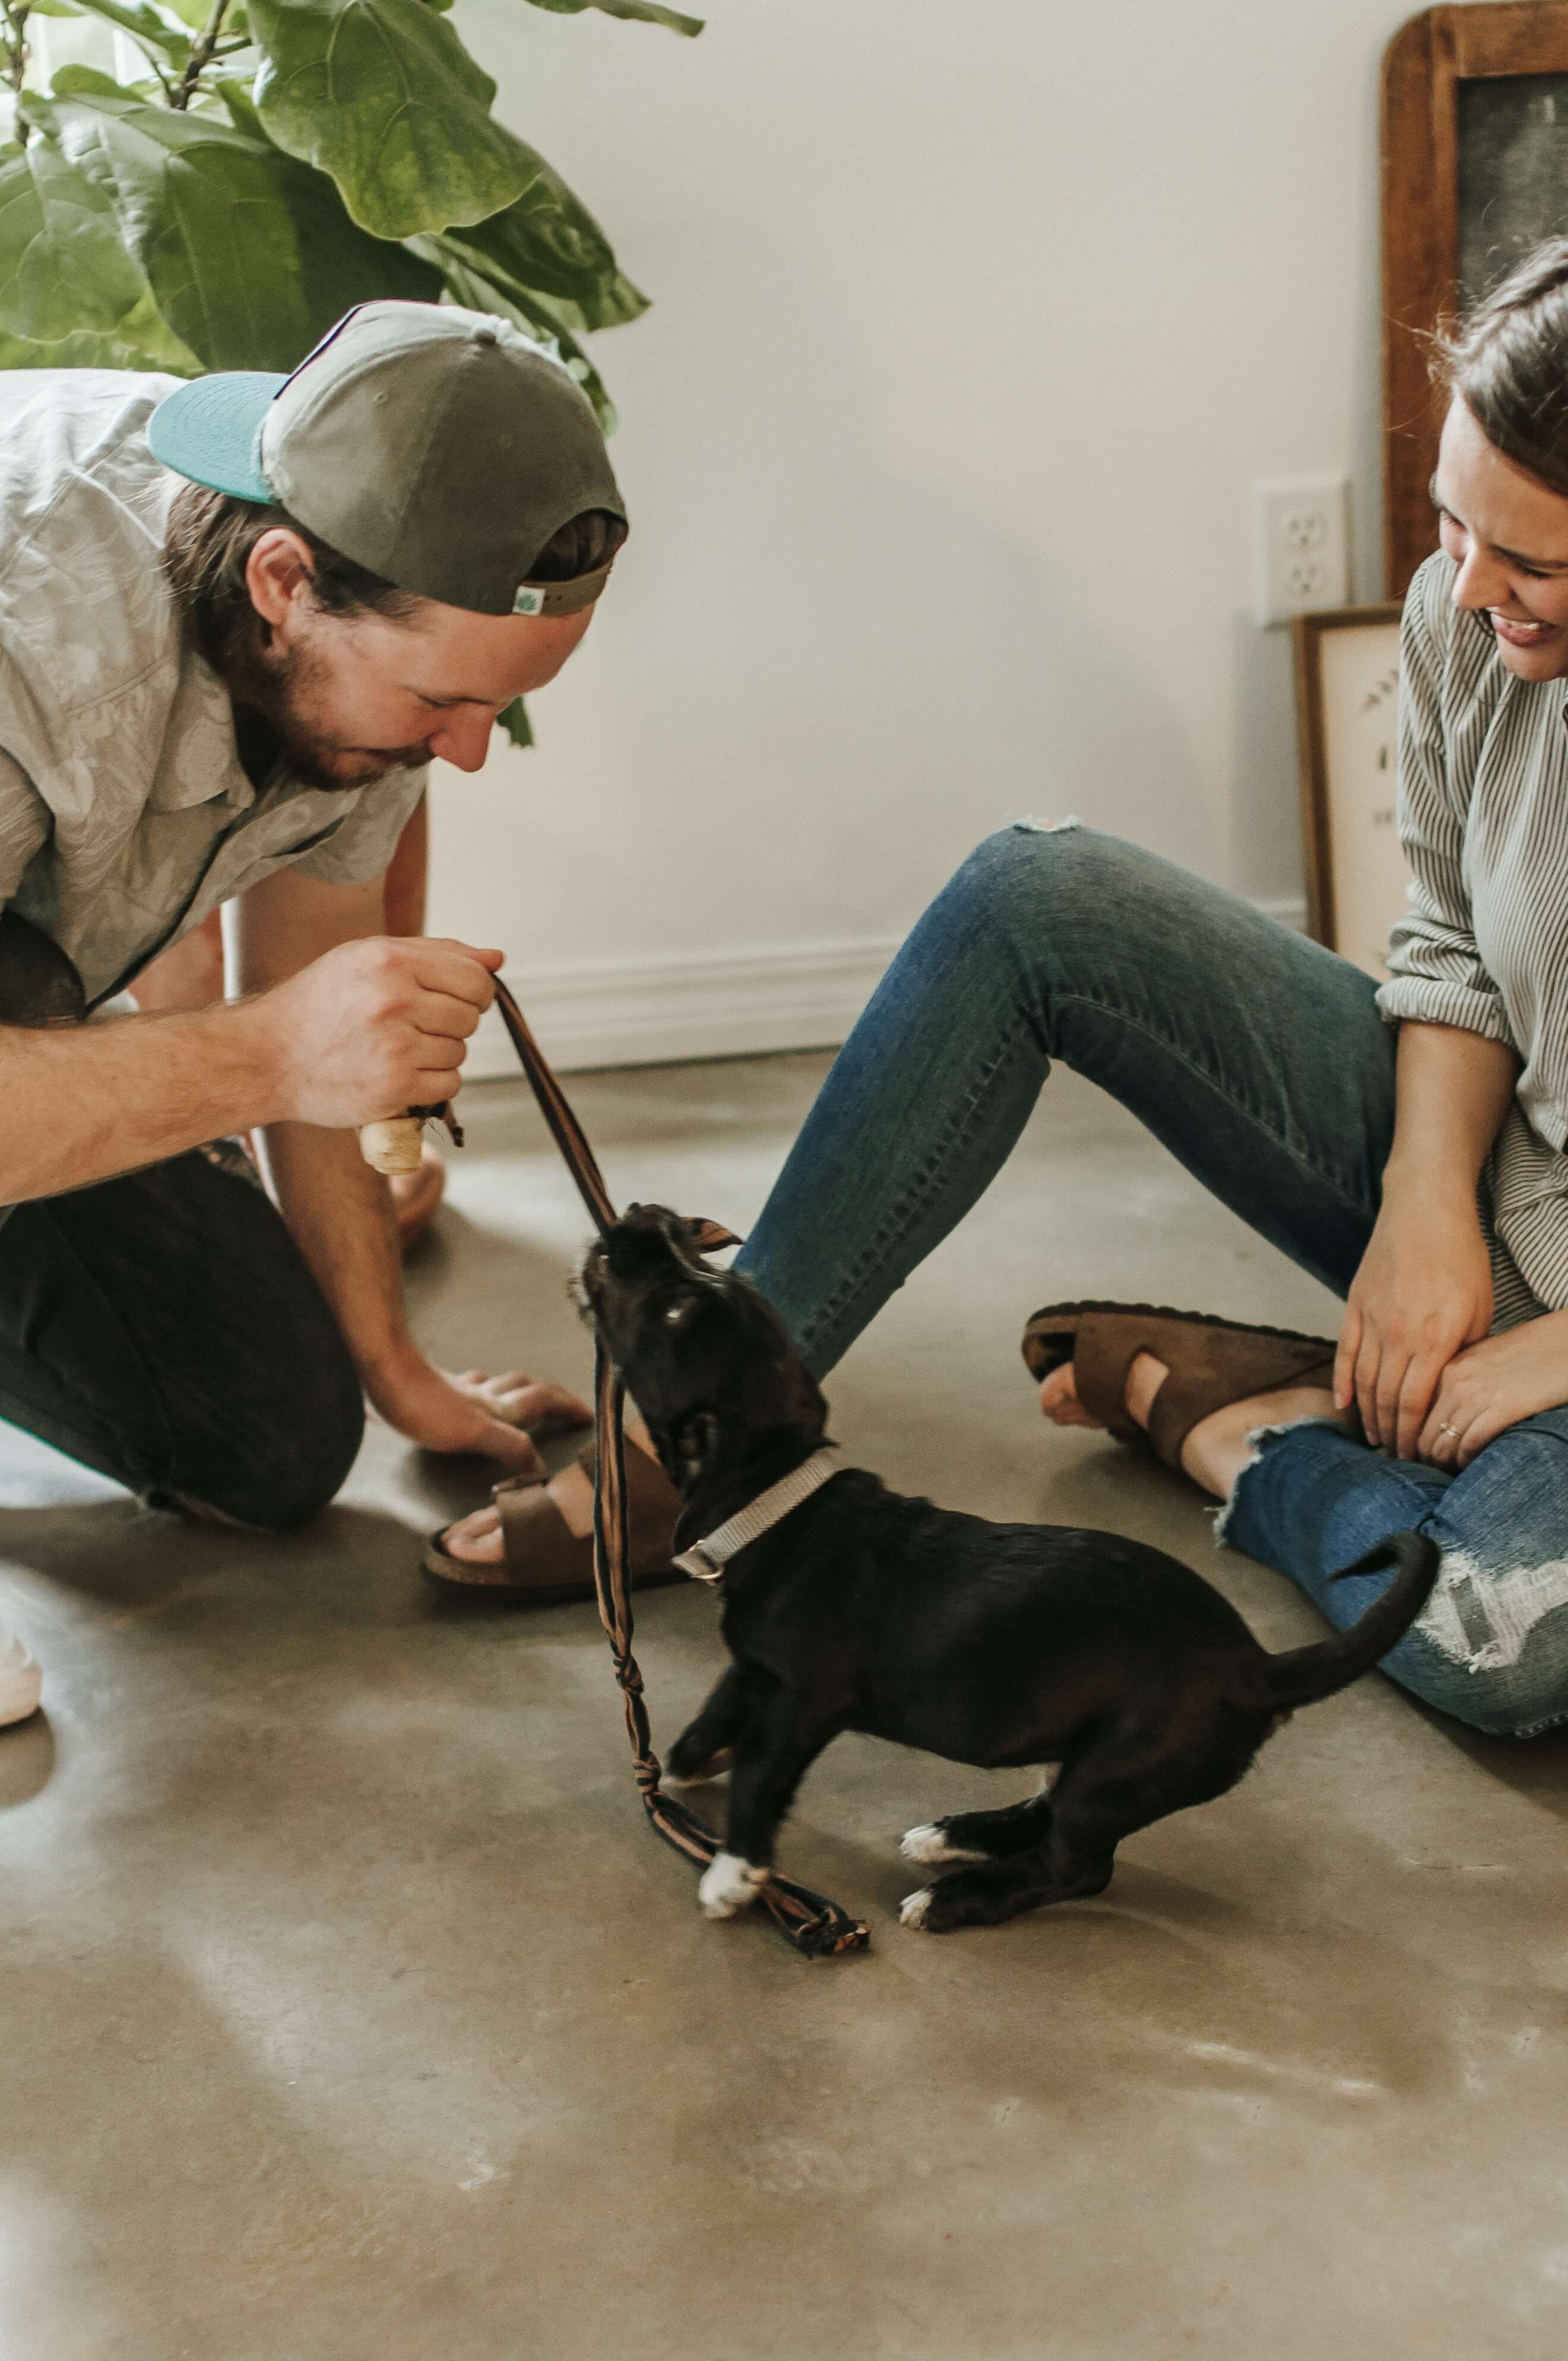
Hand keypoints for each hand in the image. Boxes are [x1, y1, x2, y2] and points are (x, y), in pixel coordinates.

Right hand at [252, 936, 502, 1128]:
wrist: (268, 1057)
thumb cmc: (320, 1003)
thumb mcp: (368, 958)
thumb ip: (437, 953)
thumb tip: (497, 959)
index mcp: (390, 961)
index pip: (475, 978)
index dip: (474, 991)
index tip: (453, 999)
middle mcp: (394, 1001)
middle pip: (470, 1016)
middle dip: (452, 1023)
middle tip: (415, 1026)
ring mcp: (395, 1048)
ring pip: (460, 1052)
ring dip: (440, 1054)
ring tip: (398, 1049)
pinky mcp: (394, 1089)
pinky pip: (449, 1085)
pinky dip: (433, 1083)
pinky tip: (401, 1073)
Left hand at [367, 1350, 591, 1468]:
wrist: (381, 1373)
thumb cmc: (421, 1406)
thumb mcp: (474, 1434)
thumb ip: (511, 1447)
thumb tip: (541, 1465)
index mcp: (497, 1408)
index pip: (543, 1401)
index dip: (567, 1407)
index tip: (588, 1416)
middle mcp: (482, 1396)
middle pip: (525, 1387)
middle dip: (549, 1395)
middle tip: (563, 1404)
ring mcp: (457, 1390)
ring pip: (496, 1384)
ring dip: (515, 1388)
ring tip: (523, 1393)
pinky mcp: (432, 1388)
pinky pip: (464, 1386)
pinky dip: (476, 1388)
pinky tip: (467, 1390)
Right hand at [1335, 1190, 1493, 1456]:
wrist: (1424, 1210)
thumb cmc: (1460, 1257)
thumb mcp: (1479, 1309)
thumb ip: (1463, 1352)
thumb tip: (1451, 1388)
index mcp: (1434, 1340)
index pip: (1417, 1404)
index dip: (1413, 1435)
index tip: (1415, 1455)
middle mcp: (1398, 1336)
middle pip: (1387, 1399)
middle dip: (1391, 1433)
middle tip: (1393, 1455)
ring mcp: (1371, 1321)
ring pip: (1363, 1382)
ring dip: (1367, 1415)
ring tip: (1372, 1437)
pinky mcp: (1354, 1306)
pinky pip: (1344, 1353)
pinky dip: (1342, 1382)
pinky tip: (1343, 1404)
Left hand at [1417, 1312, 1567, 1469]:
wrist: (1565, 1343)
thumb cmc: (1528, 1353)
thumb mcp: (1481, 1359)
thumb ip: (1457, 1381)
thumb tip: (1439, 1416)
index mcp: (1445, 1367)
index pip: (1412, 1413)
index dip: (1408, 1439)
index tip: (1410, 1455)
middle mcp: (1454, 1380)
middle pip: (1421, 1434)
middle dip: (1422, 1458)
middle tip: (1430, 1471)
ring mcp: (1476, 1394)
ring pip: (1441, 1444)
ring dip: (1443, 1464)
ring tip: (1450, 1471)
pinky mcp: (1501, 1407)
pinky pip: (1469, 1445)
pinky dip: (1466, 1461)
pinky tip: (1470, 1465)